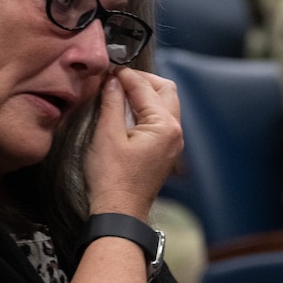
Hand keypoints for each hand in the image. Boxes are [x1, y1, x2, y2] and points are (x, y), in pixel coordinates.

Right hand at [83, 67, 181, 219]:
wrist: (119, 212)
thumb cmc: (112, 179)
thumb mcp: (106, 135)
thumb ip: (111, 102)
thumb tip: (113, 81)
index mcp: (164, 126)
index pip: (145, 87)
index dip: (125, 75)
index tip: (108, 71)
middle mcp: (175, 132)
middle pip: (165, 90)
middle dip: (142, 80)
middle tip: (117, 80)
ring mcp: (173, 143)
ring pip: (165, 104)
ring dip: (145, 95)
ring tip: (119, 95)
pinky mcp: (165, 151)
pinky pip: (161, 121)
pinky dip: (146, 111)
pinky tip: (126, 113)